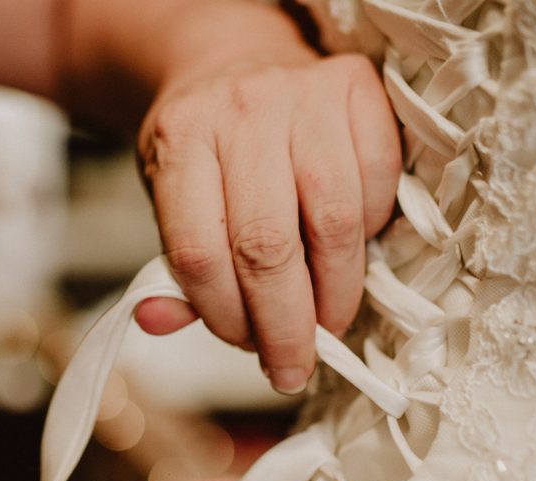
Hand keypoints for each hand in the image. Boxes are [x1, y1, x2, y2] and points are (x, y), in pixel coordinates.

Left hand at [136, 51, 400, 394]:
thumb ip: (170, 265)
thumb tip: (158, 323)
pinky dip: (369, 231)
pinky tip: (347, 248)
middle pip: (267, 246)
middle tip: (293, 364)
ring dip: (335, 293)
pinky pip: (378, 181)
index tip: (247, 349)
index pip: (200, 253)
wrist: (229, 60)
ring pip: (332, 221)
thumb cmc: (201, 145)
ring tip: (327, 322)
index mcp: (179, 143)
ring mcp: (302, 96)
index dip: (226, 318)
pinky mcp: (355, 87)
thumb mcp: (167, 197)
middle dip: (286, 325)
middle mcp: (239, 114)